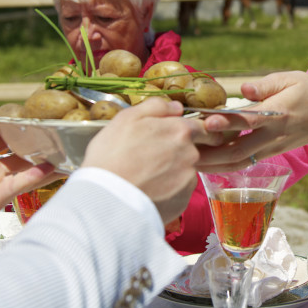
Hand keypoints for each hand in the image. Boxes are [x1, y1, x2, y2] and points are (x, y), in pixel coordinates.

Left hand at [0, 101, 54, 250]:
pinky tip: (51, 167)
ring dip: (43, 161)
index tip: (37, 117)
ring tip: (64, 151)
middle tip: (58, 133)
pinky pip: (19, 185)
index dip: (18, 127)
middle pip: (19, 152)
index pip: (3, 135)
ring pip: (25, 169)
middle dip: (37, 143)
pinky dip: (36, 177)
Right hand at [81, 98, 221, 223]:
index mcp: (179, 130)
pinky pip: (179, 191)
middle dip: (179, 152)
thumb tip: (176, 107)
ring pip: (185, 171)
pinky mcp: (183, 200)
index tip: (186, 135)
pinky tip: (150, 190)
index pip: (201, 127)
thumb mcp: (126, 118)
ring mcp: (188, 178)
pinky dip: (168, 190)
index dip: (193, 130)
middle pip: (192, 150)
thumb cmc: (112, 155)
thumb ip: (155, 107)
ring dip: (172, 172)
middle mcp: (190, 154)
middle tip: (155, 158)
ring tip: (146, 176)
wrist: (107, 198)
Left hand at [196, 71, 307, 171]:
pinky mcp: (269, 154)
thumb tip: (244, 89)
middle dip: (211, 153)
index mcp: (278, 112)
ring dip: (213, 165)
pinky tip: (203, 165)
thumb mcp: (292, 79)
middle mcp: (273, 134)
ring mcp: (271, 148)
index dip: (227, 122)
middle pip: (239, 149)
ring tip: (188, 162)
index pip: (249, 119)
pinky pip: (243, 164)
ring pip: (239, 161)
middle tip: (185, 150)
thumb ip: (267, 84)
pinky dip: (222, 167)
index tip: (205, 121)